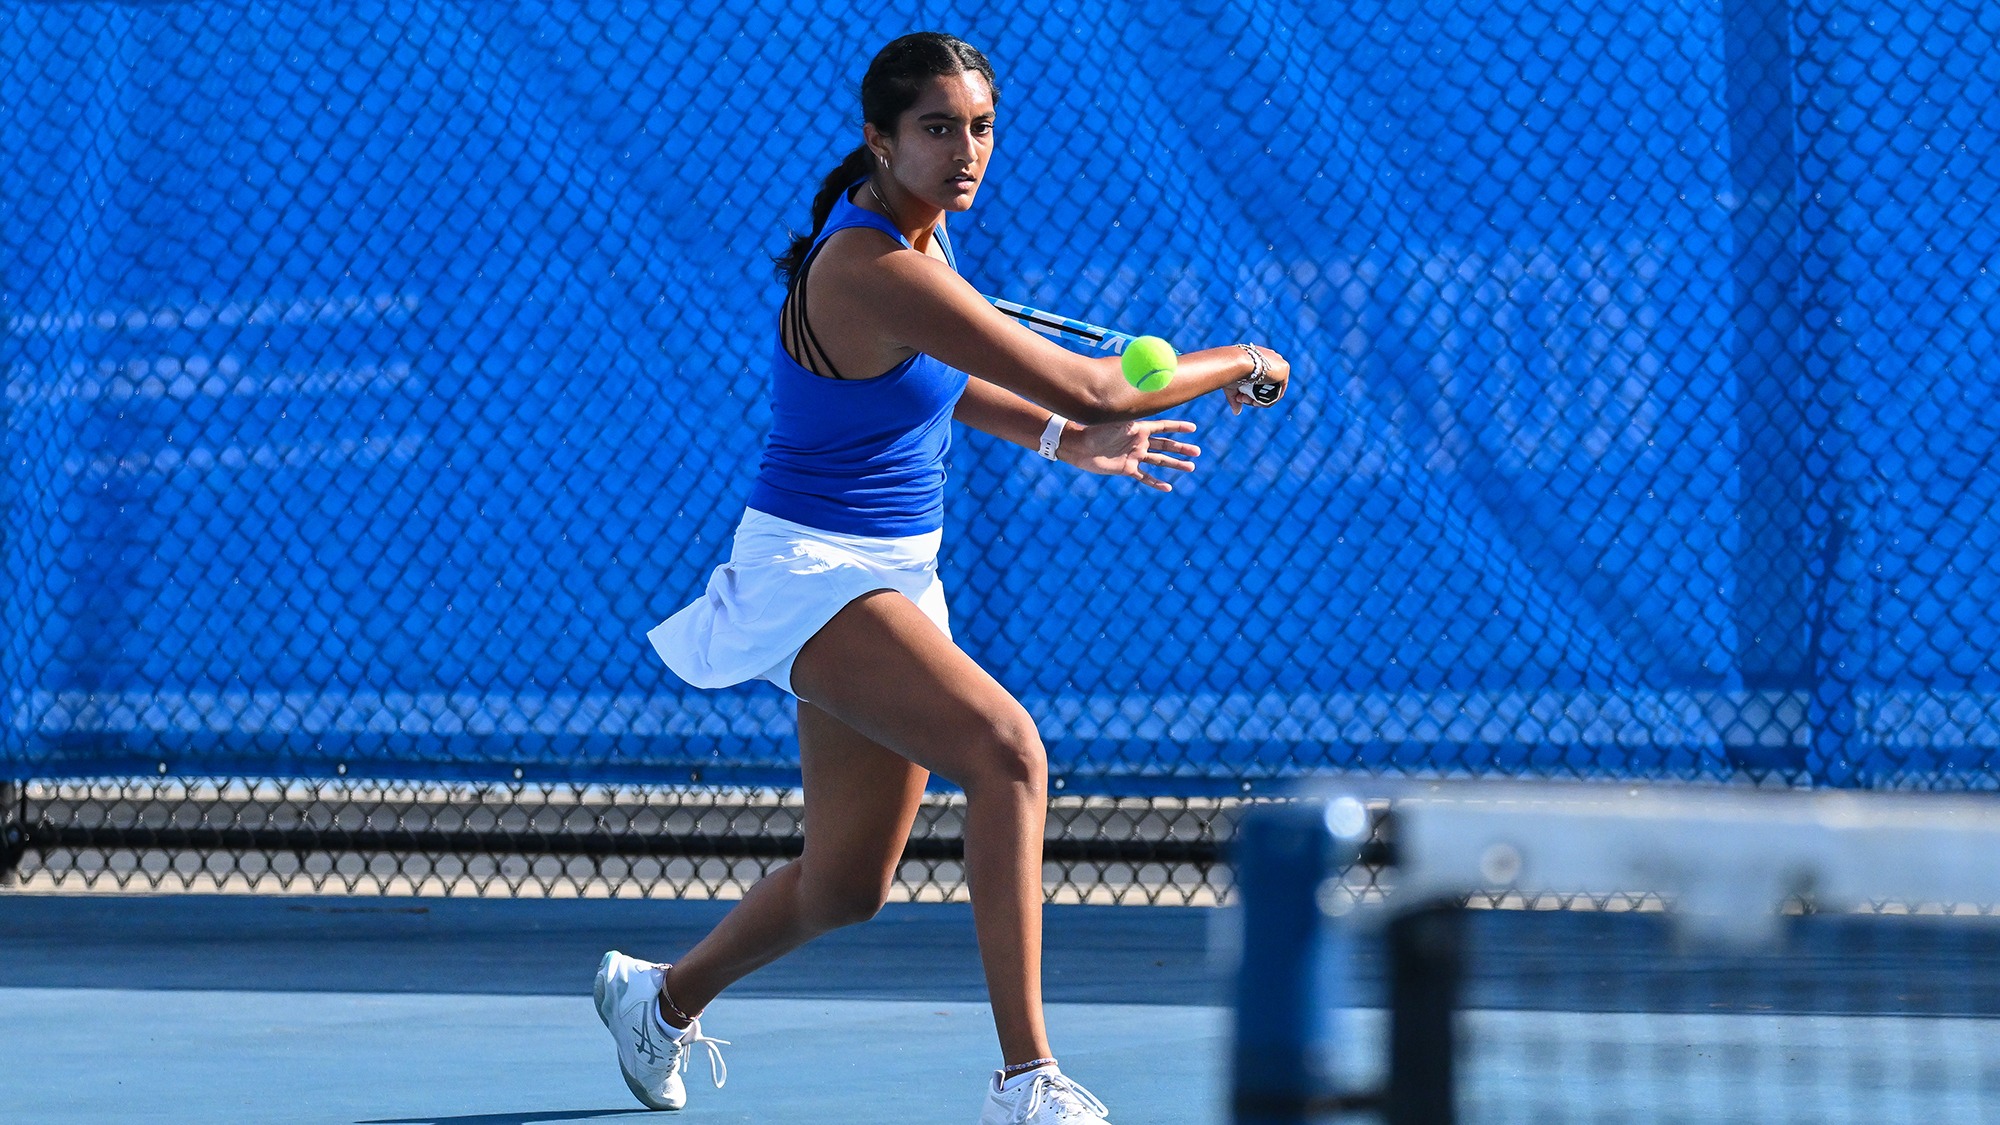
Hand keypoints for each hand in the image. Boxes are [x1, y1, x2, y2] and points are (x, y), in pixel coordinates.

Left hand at [1061, 418, 1200, 492]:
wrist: (1079, 445)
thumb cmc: (1095, 429)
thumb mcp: (1115, 419)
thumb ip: (1130, 412)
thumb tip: (1142, 397)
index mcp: (1139, 428)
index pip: (1163, 427)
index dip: (1178, 427)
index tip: (1193, 428)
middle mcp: (1139, 442)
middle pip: (1165, 445)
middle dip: (1181, 449)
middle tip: (1197, 452)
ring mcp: (1134, 456)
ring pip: (1159, 461)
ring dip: (1175, 464)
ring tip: (1191, 468)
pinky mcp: (1126, 468)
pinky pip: (1144, 476)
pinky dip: (1155, 482)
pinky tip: (1168, 487)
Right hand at [1222, 345, 1290, 414]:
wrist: (1236, 362)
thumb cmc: (1230, 370)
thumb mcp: (1232, 385)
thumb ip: (1236, 398)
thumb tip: (1236, 412)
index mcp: (1259, 357)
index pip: (1260, 378)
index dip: (1249, 391)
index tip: (1239, 396)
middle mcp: (1270, 358)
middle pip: (1266, 385)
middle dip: (1253, 396)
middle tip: (1241, 399)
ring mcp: (1278, 363)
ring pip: (1271, 390)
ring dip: (1259, 400)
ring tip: (1245, 400)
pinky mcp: (1284, 370)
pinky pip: (1278, 392)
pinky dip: (1267, 401)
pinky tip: (1256, 402)